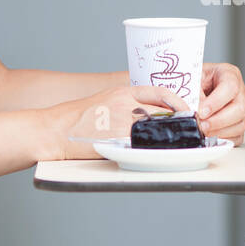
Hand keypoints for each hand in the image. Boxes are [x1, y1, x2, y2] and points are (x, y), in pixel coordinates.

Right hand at [61, 84, 189, 158]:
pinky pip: (143, 144)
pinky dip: (154, 149)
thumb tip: (152, 116)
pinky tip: (159, 153)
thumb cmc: (78, 117)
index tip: (187, 111)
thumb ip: (128, 105)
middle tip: (189, 131)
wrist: (55, 129)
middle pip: (163, 112)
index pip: (160, 92)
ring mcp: (121, 122)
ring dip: (170, 137)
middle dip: (179, 122)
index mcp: (123, 92)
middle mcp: (125, 104)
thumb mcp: (105, 101)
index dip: (178, 102)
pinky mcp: (117, 140)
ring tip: (178, 144)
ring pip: (157, 129)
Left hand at [199, 62, 244, 144]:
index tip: (201, 112)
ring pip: (240, 124)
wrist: (191, 87)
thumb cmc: (193, 80)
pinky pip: (237, 137)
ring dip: (219, 132)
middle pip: (240, 108)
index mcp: (229, 74)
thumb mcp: (191, 80)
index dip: (216, 102)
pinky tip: (209, 137)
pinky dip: (223, 139)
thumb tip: (193, 111)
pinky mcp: (238, 124)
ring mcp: (240, 109)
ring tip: (202, 131)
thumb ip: (193, 94)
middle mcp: (239, 92)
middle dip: (218, 120)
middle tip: (201, 125)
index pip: (230, 87)